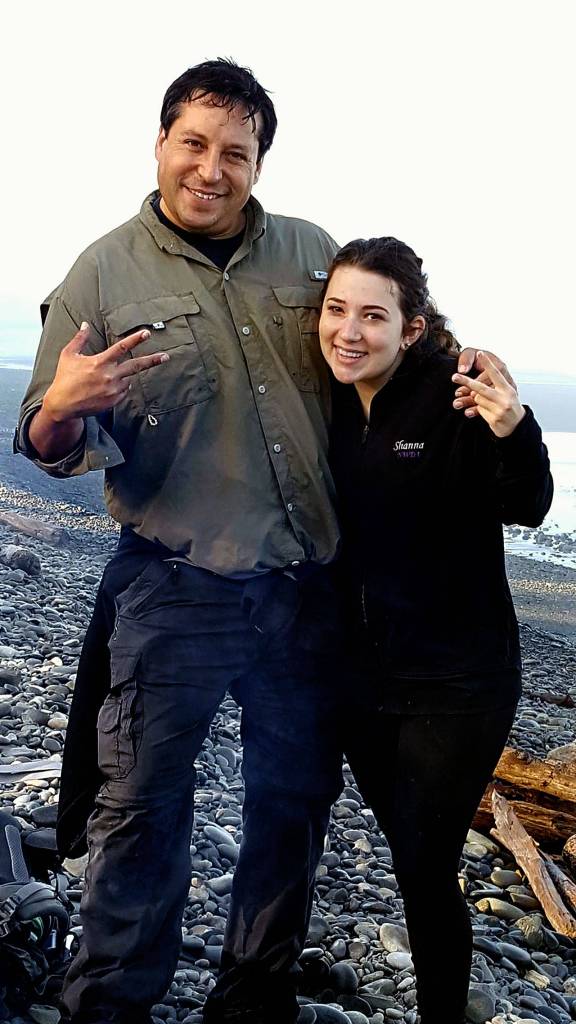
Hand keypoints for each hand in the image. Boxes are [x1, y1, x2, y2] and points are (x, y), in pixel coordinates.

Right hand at [43, 322, 169, 421]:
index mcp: (100, 363)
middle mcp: (110, 376)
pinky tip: (105, 387)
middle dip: (152, 360)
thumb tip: (85, 324)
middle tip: (166, 356)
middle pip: (136, 366)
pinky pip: (124, 391)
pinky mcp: (114, 402)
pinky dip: (119, 386)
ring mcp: (113, 390)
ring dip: (123, 376)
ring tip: (104, 379)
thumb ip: (80, 339)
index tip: (147, 333)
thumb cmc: (64, 378)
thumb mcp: (69, 355)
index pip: (121, 347)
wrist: (63, 405)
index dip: (135, 339)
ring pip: (128, 379)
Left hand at [452, 352, 524, 437]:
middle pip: (481, 388)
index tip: (480, 353)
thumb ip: (492, 383)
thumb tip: (470, 380)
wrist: (517, 426)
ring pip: (477, 398)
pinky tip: (483, 411)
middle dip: (466, 382)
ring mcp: (500, 408)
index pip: (496, 372)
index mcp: (508, 387)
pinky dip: (476, 409)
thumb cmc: (509, 406)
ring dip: (472, 399)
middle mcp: (505, 397)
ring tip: (473, 400)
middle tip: (455, 377)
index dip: (487, 363)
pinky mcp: (494, 418)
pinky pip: (478, 410)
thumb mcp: (506, 392)